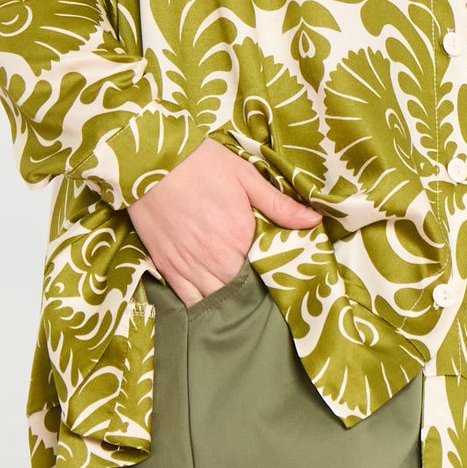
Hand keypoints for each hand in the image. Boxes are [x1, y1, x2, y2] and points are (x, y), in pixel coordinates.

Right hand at [124, 137, 324, 307]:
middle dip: (253, 295)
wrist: (150, 161)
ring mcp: (188, 267)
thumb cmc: (202, 164)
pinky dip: (201, 306)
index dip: (274, 278)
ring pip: (215, 303)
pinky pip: (188, 302)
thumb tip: (315, 221)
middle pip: (241, 294)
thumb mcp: (246, 177)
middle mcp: (214, 259)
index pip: (265, 274)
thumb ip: (280, 205)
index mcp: (238, 237)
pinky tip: (213, 301)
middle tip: (263, 291)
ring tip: (241, 300)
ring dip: (229, 303)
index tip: (282, 278)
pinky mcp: (166, 268)